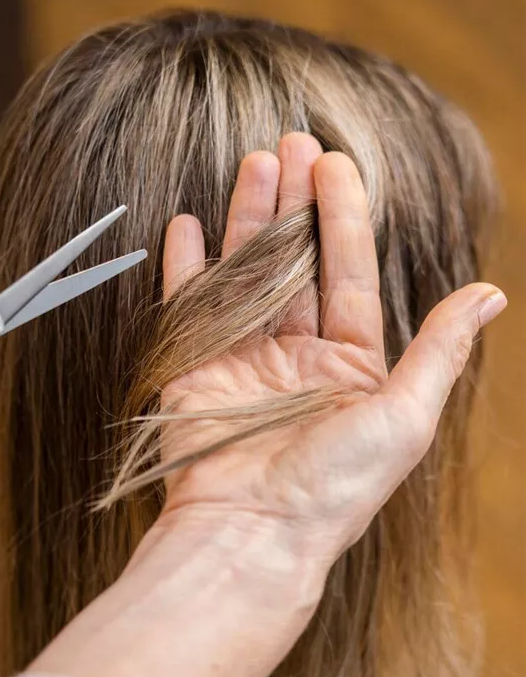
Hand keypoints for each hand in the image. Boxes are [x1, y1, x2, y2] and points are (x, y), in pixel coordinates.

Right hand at [159, 133, 506, 569]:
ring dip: (245, 220)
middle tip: (288, 142)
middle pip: (294, 262)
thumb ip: (439, 351)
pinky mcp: (194, 371)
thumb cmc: (336, 484)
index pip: (346, 271)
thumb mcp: (404, 416)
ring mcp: (242, 360)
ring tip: (250, 164)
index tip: (334, 162)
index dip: (342, 214)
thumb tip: (490, 295)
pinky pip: (189, 307)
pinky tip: (188, 224)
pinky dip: (186, 267)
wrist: (254, 534)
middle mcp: (296, 355)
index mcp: (348, 363)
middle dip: (292, 202)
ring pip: (244, 273)